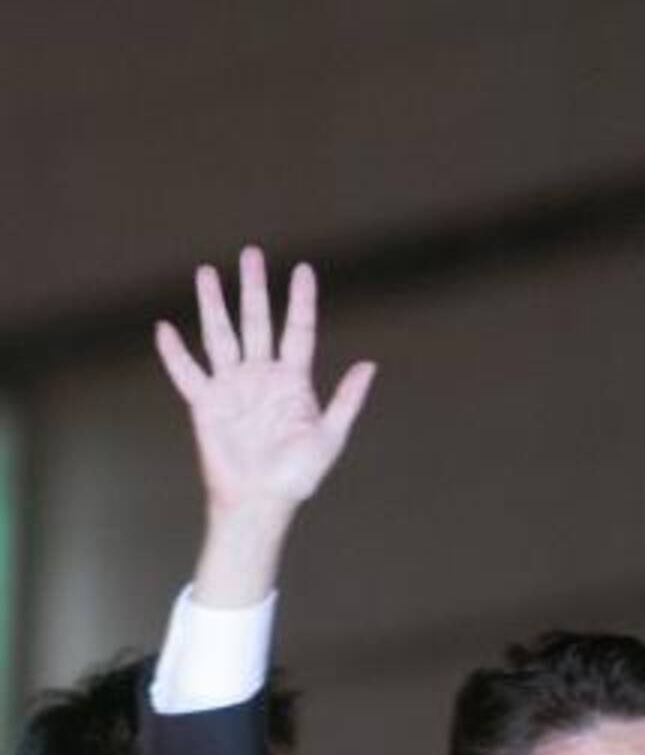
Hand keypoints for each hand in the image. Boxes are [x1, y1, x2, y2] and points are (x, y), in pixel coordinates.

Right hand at [156, 245, 374, 519]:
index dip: (301, 300)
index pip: (298, 330)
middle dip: (253, 288)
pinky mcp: (205, 404)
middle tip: (251, 253)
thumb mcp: (329, 437)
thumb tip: (370, 365)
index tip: (303, 269)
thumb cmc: (297, 476)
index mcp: (292, 381)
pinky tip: (165, 328)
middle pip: (257, 321)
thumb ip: (347, 400)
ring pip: (220, 335)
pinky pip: (186, 373)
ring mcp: (231, 387)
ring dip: (213, 305)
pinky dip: (174, 353)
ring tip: (207, 272)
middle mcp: (260, 376)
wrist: (260, 501)